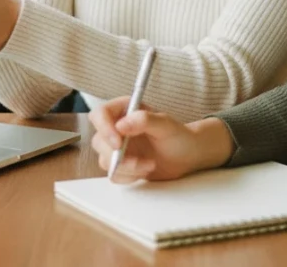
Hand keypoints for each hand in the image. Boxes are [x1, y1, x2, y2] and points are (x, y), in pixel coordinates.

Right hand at [89, 97, 234, 183]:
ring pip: (105, 160)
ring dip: (126, 167)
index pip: (100, 114)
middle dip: (117, 155)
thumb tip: (121, 126)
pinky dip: (128, 176)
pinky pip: (114, 174)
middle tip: (137, 161)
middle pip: (99, 140)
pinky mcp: (121, 164)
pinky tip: (145, 170)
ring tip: (149, 164)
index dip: (104, 128)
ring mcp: (117, 147)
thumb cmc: (178, 135)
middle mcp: (117, 127)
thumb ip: (144, 120)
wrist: (186, 156)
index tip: (118, 142)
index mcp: (125, 110)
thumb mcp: (165, 124)